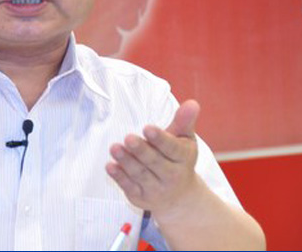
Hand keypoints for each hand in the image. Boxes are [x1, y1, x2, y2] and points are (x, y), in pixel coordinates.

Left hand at [106, 100, 200, 215]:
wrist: (180, 197)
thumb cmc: (179, 159)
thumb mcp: (184, 140)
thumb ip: (183, 122)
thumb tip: (192, 103)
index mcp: (184, 159)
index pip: (173, 149)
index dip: (160, 139)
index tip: (148, 128)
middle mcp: (172, 176)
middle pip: (155, 162)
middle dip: (141, 150)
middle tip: (128, 138)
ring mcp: (156, 189)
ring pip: (140, 174)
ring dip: (126, 161)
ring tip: (114, 148)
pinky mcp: (141, 197)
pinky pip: (129, 187)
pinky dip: (119, 177)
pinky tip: (110, 166)